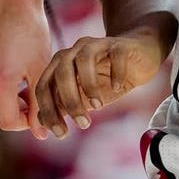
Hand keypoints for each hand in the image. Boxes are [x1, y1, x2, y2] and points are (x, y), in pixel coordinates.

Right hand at [0, 0, 51, 136]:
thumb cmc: (32, 31)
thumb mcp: (40, 68)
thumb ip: (40, 104)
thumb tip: (42, 134)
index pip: (8, 122)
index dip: (25, 122)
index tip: (36, 110)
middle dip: (13, 111)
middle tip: (29, 96)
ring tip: (17, 84)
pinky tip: (2, 70)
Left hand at [30, 29, 167, 136]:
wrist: (137, 59)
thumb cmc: (107, 80)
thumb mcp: (84, 98)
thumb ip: (63, 106)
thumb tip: (41, 122)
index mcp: (60, 64)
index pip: (45, 86)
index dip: (48, 111)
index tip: (60, 134)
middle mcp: (75, 51)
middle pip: (62, 72)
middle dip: (70, 101)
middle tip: (82, 124)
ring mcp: (97, 44)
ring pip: (84, 60)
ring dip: (89, 86)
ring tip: (98, 107)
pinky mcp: (120, 45)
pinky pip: (115, 54)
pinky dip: (115, 72)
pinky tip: (117, 88)